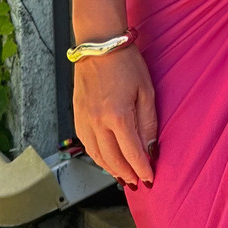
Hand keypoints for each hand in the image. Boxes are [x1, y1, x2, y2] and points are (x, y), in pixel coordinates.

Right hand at [72, 45, 157, 186]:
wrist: (99, 45)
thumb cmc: (126, 63)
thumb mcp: (146, 91)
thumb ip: (148, 123)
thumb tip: (150, 149)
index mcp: (118, 116)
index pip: (132, 154)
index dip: (142, 169)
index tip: (150, 178)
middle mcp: (98, 122)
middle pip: (113, 160)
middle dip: (127, 174)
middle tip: (138, 182)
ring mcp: (85, 120)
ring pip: (97, 156)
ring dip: (111, 170)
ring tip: (123, 176)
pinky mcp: (77, 116)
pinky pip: (87, 145)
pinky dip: (97, 157)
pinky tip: (107, 160)